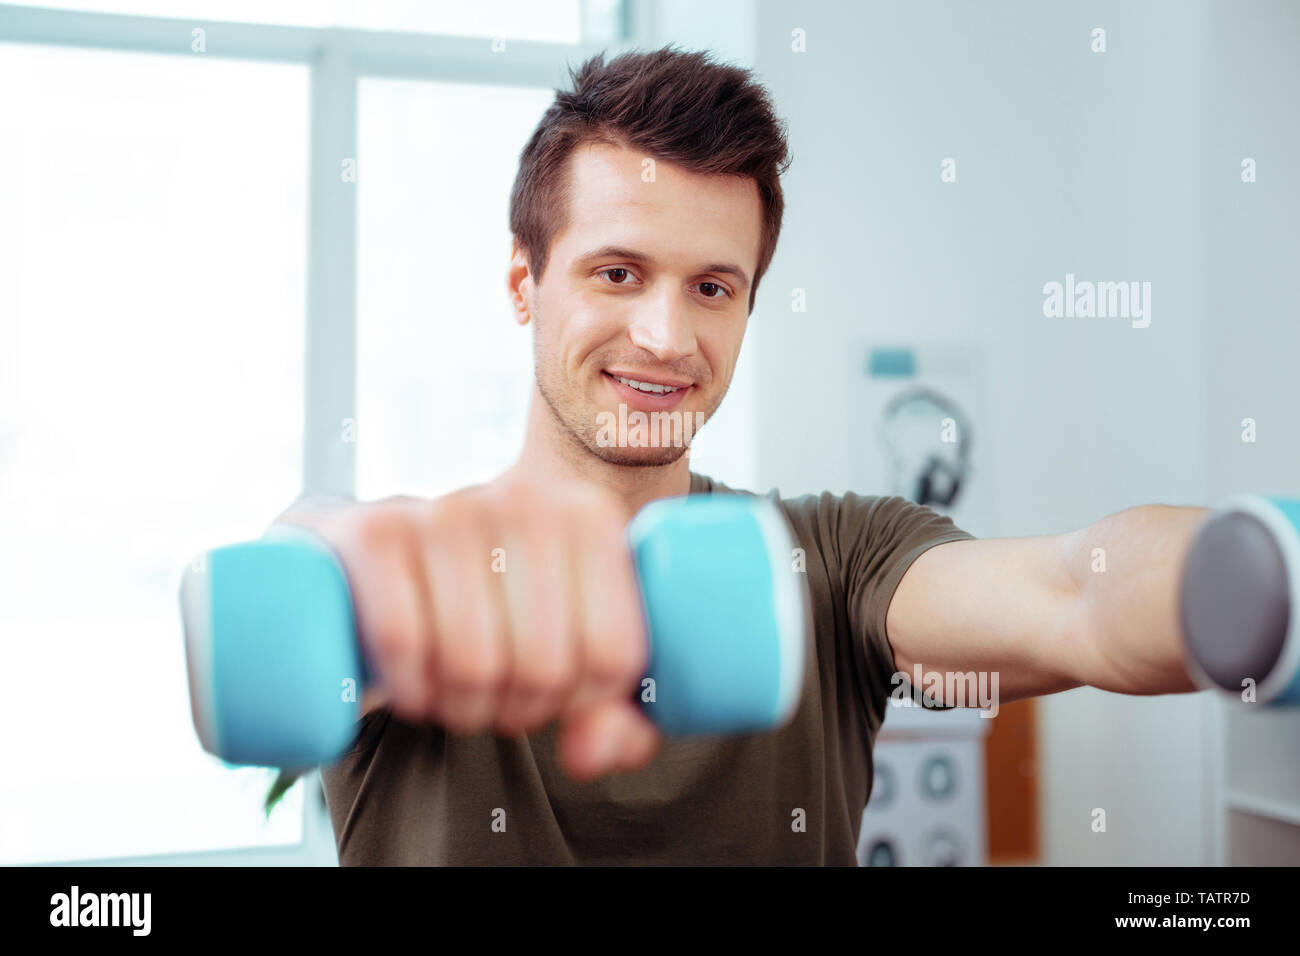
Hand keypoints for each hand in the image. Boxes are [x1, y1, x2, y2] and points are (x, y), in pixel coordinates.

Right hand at [275, 475, 659, 780]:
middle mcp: (526, 503)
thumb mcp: (571, 648)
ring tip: (458, 694)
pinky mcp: (379, 531)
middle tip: (499, 700)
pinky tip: (414, 686)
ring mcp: (449, 510)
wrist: (390, 548)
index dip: (582, 703)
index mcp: (591, 520)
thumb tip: (586, 754)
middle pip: (544, 666)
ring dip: (462, 708)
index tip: (557, 693)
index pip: (612, 656)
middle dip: (518, 711)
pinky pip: (404, 641)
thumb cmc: (495, 604)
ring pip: (474, 662)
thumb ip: (614, 715)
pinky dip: (410, 688)